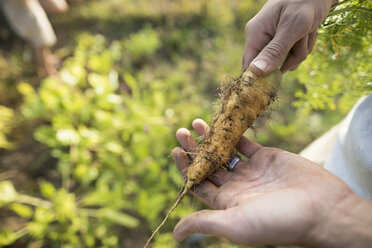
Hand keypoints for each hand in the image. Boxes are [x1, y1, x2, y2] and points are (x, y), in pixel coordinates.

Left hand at [172, 119, 371, 246]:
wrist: (322, 209)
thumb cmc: (279, 221)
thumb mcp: (236, 224)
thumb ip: (205, 222)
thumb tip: (175, 234)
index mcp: (227, 203)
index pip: (198, 183)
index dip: (185, 167)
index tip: (175, 150)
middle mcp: (237, 186)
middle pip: (208, 165)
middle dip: (194, 149)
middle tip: (182, 132)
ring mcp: (251, 171)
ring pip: (224, 151)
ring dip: (210, 138)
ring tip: (197, 122)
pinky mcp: (266, 157)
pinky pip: (245, 142)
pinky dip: (232, 132)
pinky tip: (221, 122)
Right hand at [242, 0, 337, 74]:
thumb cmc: (305, 1)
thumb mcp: (293, 27)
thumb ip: (275, 51)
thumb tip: (255, 72)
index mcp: (255, 34)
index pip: (249, 66)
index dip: (260, 77)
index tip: (275, 81)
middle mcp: (261, 38)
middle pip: (272, 66)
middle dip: (291, 57)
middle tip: (301, 38)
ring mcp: (272, 40)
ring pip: (286, 61)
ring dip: (301, 50)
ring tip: (308, 31)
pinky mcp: (284, 41)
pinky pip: (294, 55)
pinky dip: (304, 46)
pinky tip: (309, 31)